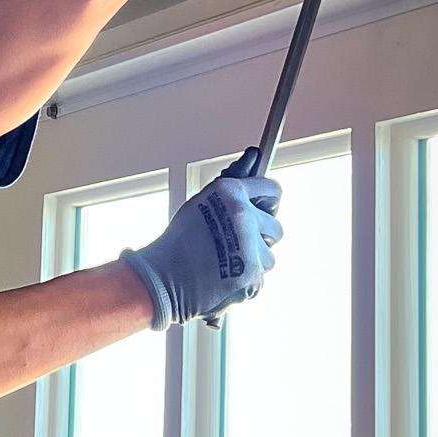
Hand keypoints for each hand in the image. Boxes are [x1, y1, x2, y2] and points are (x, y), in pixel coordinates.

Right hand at [121, 150, 282, 328]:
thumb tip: (254, 154)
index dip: (267, 203)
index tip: (262, 210)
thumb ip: (232, 182)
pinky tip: (224, 277)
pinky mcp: (252, 276)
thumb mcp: (201, 202)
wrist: (161, 278)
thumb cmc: (177, 242)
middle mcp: (244, 216)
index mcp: (231, 192)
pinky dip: (245, 281)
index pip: (272, 190)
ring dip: (253, 261)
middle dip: (261, 237)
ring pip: (269, 256)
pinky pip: (259, 278)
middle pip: (276, 228)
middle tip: (237, 244)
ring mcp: (250, 247)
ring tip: (225, 263)